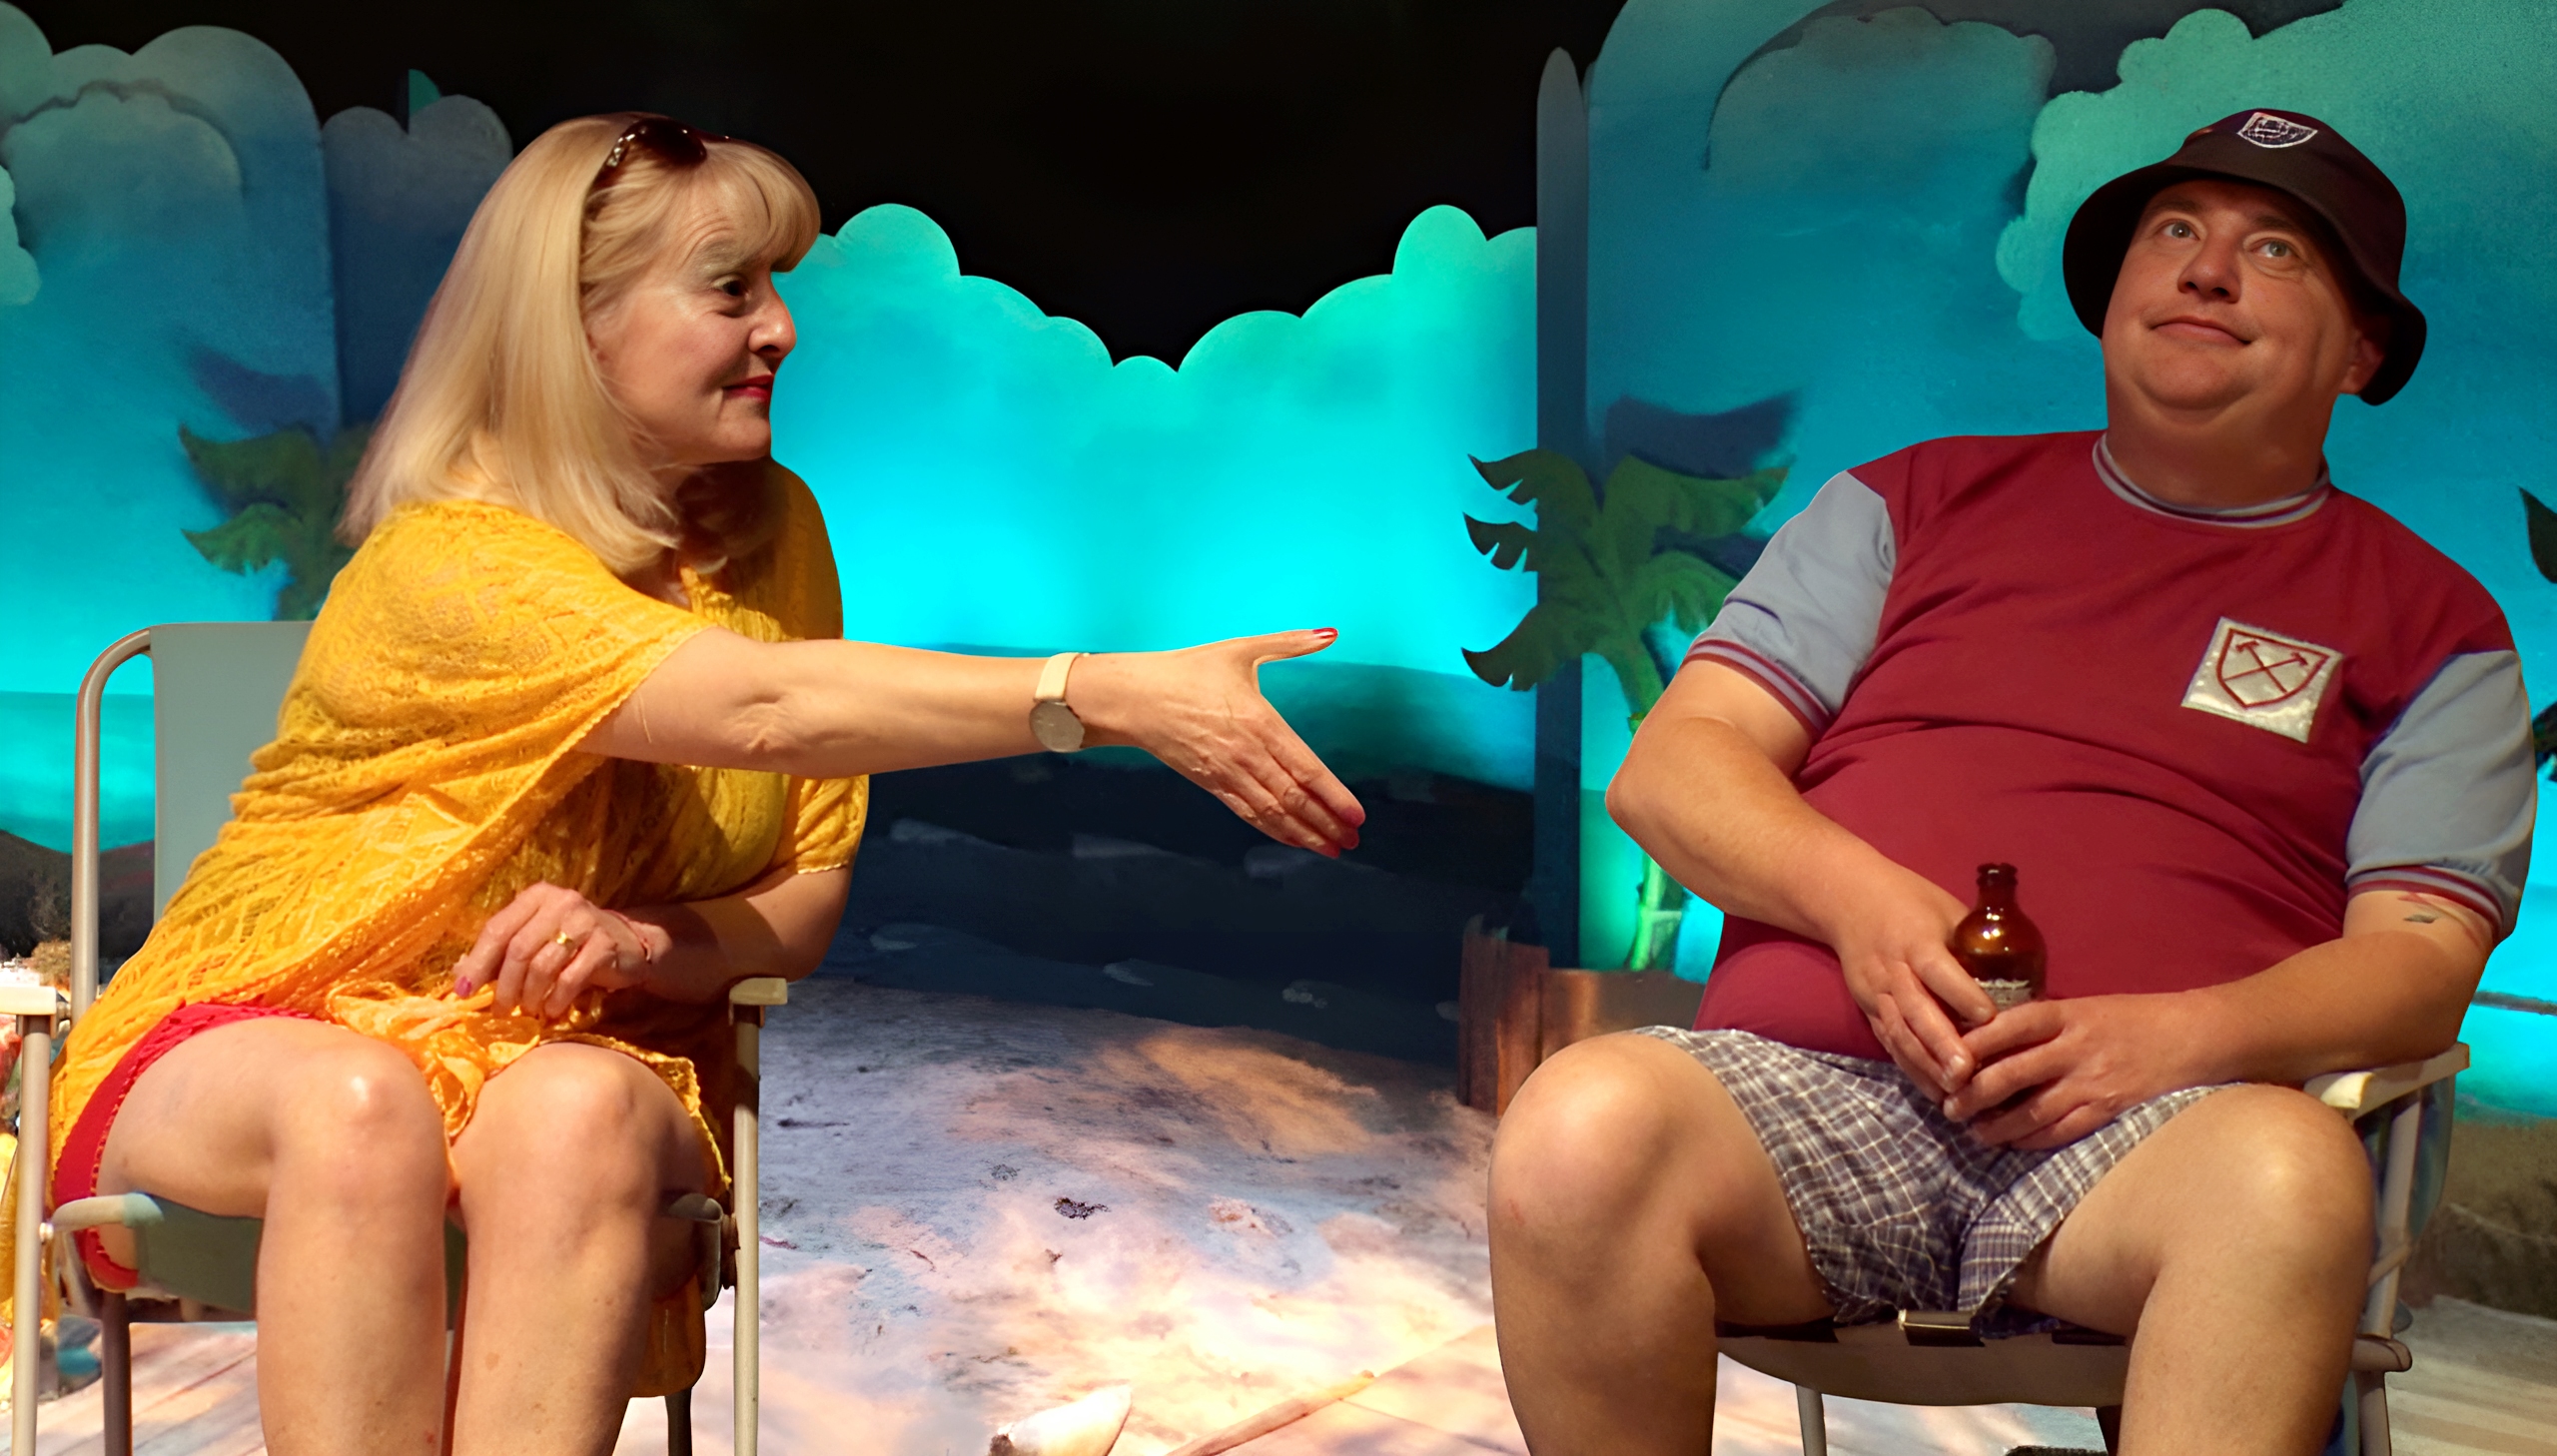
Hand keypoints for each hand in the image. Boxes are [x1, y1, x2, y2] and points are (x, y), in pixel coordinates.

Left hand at [453, 882, 655, 1020]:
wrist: (628, 944)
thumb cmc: (572, 943)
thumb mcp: (535, 940)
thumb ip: (500, 953)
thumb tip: (458, 975)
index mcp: (537, 896)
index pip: (498, 929)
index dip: (477, 962)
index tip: (464, 992)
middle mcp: (561, 902)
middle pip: (519, 950)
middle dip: (504, 986)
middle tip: (500, 1010)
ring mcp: (586, 922)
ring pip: (543, 966)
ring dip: (530, 996)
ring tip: (528, 1011)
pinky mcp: (605, 945)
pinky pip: (570, 978)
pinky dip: (556, 1000)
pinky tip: (552, 1011)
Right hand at [1075, 629, 1367, 855]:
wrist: (1134, 697)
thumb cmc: (1188, 670)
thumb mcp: (1241, 650)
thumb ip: (1291, 643)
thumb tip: (1331, 633)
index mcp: (1261, 721)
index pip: (1307, 768)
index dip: (1334, 796)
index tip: (1357, 815)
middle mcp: (1247, 753)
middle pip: (1294, 798)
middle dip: (1327, 823)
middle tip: (1352, 840)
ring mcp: (1227, 773)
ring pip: (1272, 812)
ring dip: (1305, 834)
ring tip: (1331, 849)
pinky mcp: (1210, 784)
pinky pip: (1247, 813)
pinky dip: (1273, 830)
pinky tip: (1293, 840)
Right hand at [1827, 869, 1998, 1098]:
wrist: (1847, 899)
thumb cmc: (1909, 900)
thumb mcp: (1946, 909)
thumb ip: (1975, 944)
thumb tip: (2023, 979)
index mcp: (1917, 940)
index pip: (1938, 970)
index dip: (1963, 995)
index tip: (1989, 1019)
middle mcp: (1893, 969)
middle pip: (1916, 1010)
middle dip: (1941, 1044)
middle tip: (1966, 1073)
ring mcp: (1876, 991)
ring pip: (1899, 1032)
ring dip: (1925, 1064)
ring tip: (1952, 1092)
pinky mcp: (1868, 1008)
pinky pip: (1889, 1041)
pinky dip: (1910, 1068)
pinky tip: (1933, 1091)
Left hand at [1942, 993, 2209, 1149]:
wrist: (2191, 1037)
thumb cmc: (2128, 1020)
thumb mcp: (2081, 1009)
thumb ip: (2040, 1025)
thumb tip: (1984, 1039)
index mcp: (2065, 1014)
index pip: (2008, 1025)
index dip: (1972, 1043)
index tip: (1945, 1059)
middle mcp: (2075, 1047)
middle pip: (2011, 1074)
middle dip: (1972, 1094)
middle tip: (1948, 1106)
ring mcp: (2092, 1082)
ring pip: (2031, 1110)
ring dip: (1996, 1125)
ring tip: (1974, 1131)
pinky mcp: (2107, 1109)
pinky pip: (2060, 1130)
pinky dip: (2030, 1139)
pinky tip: (2012, 1143)